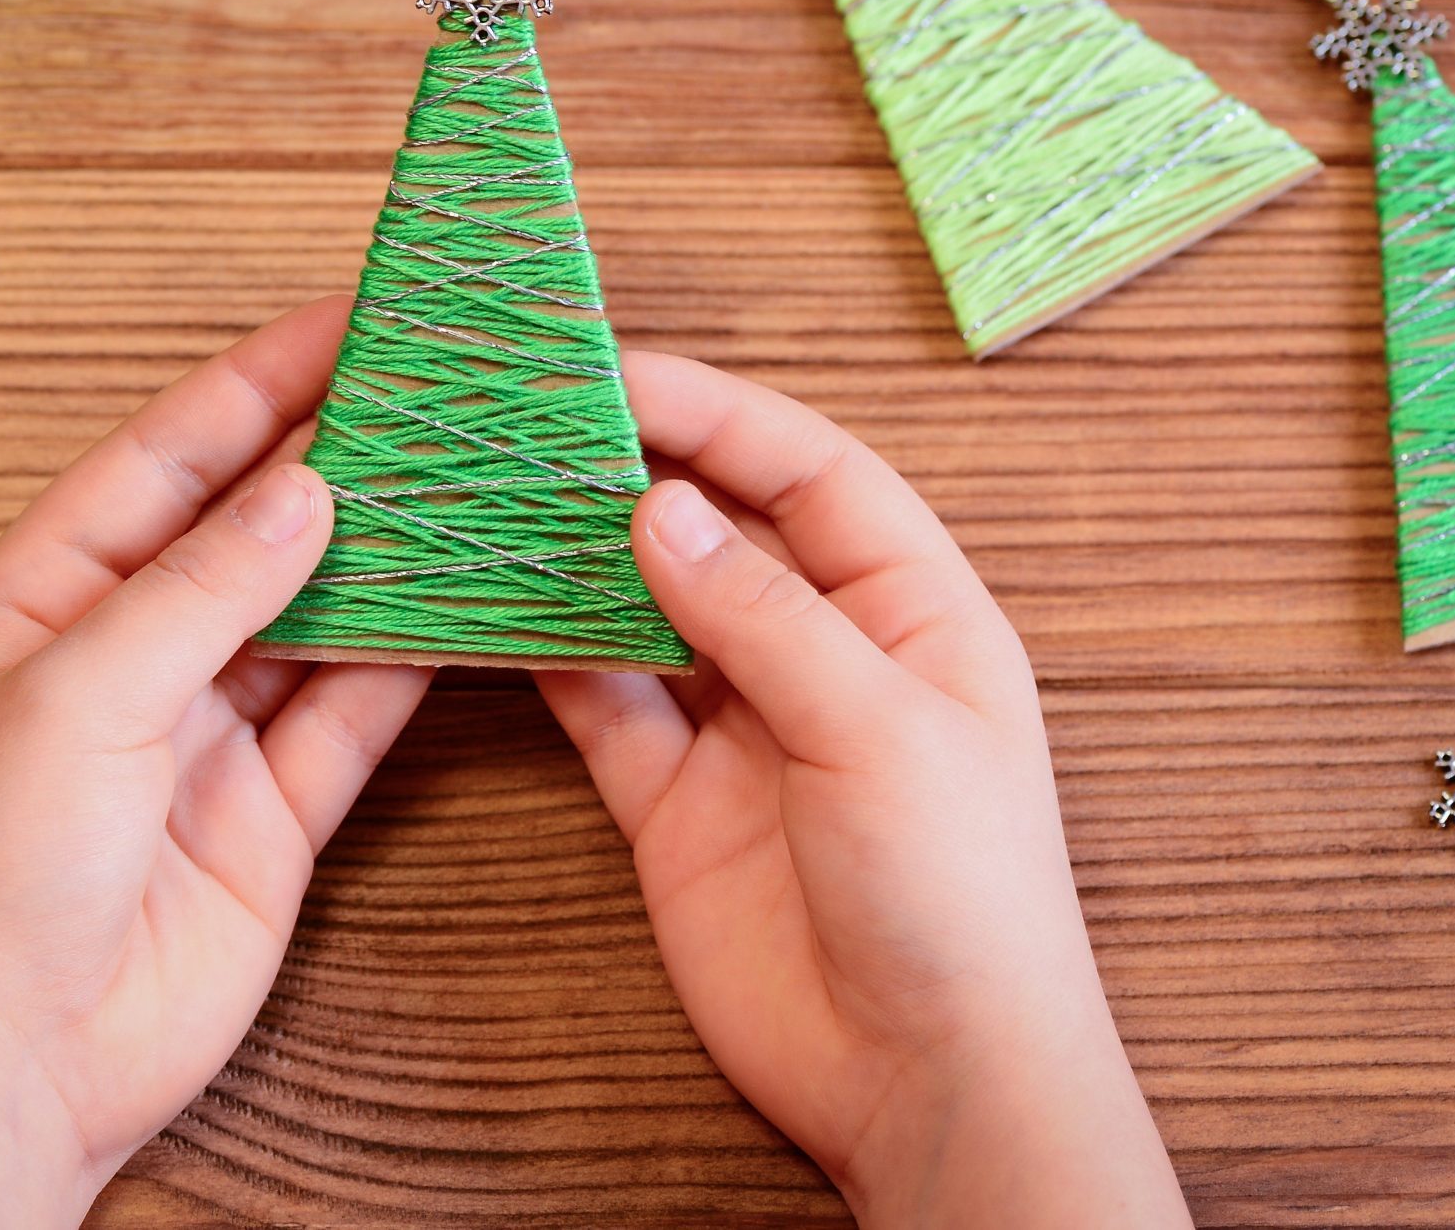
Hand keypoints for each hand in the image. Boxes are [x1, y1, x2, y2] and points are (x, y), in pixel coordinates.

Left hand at [0, 298, 429, 1228]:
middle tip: (433, 385)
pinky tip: (465, 601)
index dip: (254, 384)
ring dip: (385, 551)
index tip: (347, 319)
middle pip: (248, 526)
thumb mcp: (79, 695)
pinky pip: (351, 712)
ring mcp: (203, 732)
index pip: (163, 457)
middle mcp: (126, 652)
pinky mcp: (270, 811)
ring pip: (314, 613)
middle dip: (337, 457)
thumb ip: (201, 588)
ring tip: (469, 474)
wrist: (12, 1065)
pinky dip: (410, 659)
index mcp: (43, 596)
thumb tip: (303, 490)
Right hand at [538, 353, 1189, 1229]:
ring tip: (496, 497)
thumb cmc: (961, 897)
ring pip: (646, 612)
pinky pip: (603, 706)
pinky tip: (494, 610)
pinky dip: (549, 657)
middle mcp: (824, 654)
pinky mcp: (675, 804)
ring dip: (579, 559)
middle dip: (634, 472)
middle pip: (720, 531)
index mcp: (913, 612)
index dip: (721, 415)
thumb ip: (765, 618)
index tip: (619, 373)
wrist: (929, 1082)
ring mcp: (743, 728)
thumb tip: (661, 511)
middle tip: (532, 421)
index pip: (813, 474)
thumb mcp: (880, 728)